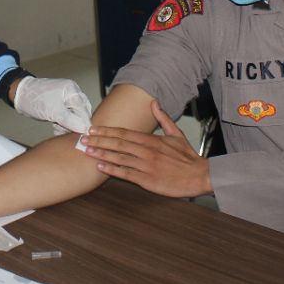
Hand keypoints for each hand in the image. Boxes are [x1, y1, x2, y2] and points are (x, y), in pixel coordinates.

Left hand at [13, 76, 92, 134]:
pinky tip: (56, 127)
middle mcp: (71, 94)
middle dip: (74, 125)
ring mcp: (66, 100)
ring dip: (67, 126)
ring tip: (57, 127)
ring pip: (74, 117)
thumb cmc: (34, 98)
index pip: (84, 110)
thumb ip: (70, 120)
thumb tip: (83, 129)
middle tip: (64, 130)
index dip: (83, 123)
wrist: (20, 96)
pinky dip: (63, 124)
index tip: (81, 136)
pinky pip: (67, 118)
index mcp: (72, 90)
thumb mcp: (53, 111)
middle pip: (81, 114)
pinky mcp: (60, 106)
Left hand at [79, 100, 211, 197]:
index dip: (107, 131)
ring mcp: (146, 166)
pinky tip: (100, 167)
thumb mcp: (176, 134)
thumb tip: (154, 103)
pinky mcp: (147, 180)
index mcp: (152, 140)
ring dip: (102, 154)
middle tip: (83, 139)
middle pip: (118, 144)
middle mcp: (147, 151)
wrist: (200, 176)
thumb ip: (163, 118)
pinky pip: (126, 174)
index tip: (94, 129)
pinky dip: (112, 170)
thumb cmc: (188, 157)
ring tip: (87, 151)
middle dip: (100, 140)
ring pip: (119, 158)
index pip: (125, 133)